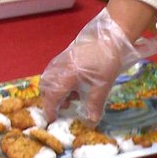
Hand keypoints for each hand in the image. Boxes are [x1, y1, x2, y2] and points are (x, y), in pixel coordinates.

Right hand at [39, 8, 156, 122]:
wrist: (110, 36)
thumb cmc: (105, 61)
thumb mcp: (102, 86)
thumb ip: (94, 104)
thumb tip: (91, 122)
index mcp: (65, 76)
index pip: (51, 97)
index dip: (50, 110)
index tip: (52, 120)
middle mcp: (58, 68)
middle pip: (46, 88)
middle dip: (51, 100)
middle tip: (64, 107)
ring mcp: (60, 60)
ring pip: (50, 79)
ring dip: (56, 90)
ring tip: (73, 95)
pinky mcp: (65, 55)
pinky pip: (55, 71)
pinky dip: (59, 81)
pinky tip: (75, 82)